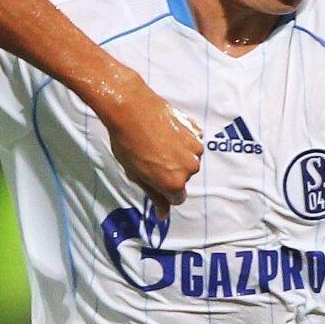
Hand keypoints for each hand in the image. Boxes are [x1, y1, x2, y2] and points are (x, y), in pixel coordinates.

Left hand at [94, 75, 203, 210]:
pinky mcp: (195, 130)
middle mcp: (189, 167)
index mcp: (174, 183)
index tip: (155, 179)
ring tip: (158, 143)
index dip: (164, 190)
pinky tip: (166, 132)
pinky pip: (192, 141)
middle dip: (171, 171)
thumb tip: (163, 215)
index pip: (176, 198)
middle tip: (152, 157)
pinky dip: (182, 139)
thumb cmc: (128, 142)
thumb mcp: (136, 175)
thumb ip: (154, 195)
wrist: (130, 108)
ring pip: (189, 159)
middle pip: (184, 178)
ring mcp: (194, 148)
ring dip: (177, 155)